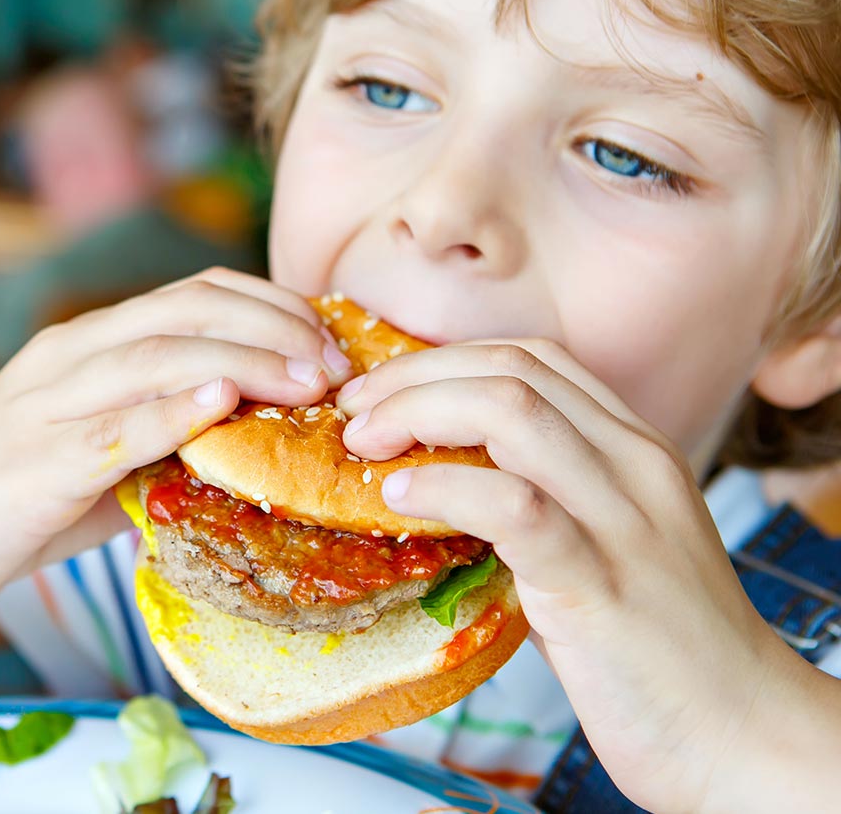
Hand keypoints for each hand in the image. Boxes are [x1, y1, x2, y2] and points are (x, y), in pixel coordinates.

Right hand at [0, 268, 354, 609]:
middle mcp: (70, 357)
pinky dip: (168, 411)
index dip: (271, 306)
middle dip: (273, 327)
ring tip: (307, 379)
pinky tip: (219, 404)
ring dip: (242, 360)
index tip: (332, 340)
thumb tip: (257, 440)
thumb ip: (163, 435)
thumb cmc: (5, 491)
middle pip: (184, 311)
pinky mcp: (32, 464)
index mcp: (89, 345)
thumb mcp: (97, 451)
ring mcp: (47, 406)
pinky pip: (109, 428)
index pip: (194, 296)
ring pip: (154, 356)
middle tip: (338, 365)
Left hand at [334, 340, 815, 812]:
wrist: (738, 732)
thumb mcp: (601, 546)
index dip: (442, 362)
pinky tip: (398, 498)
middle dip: (415, 379)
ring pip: (512, 413)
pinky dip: (445, 488)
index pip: (533, 359)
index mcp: (635, 451)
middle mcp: (635, 468)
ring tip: (365, 446)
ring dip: (418, 414)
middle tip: (353, 415)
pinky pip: (514, 506)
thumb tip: (431, 479)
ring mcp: (622, 522)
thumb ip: (538, 501)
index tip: (379, 393)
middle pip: (511, 371)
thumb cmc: (655, 648)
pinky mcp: (601, 585)